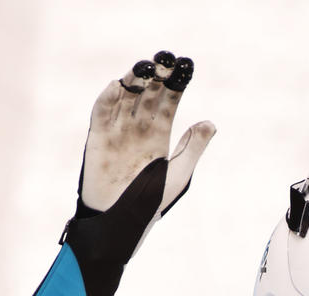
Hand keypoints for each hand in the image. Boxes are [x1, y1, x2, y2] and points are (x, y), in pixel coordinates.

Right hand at [69, 52, 214, 263]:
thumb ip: (193, 149)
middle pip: (148, 94)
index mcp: (159, 136)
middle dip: (157, 76)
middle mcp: (138, 129)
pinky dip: (109, 98)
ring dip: (134, 79)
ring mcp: (117, 131)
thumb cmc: (150, 205)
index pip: (169, 102)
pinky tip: (119, 85)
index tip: (186, 65)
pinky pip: (102, 112)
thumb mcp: (178, 176)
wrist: (118, 224)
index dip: (177, 84)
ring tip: (145, 66)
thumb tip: (211, 123)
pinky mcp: (97, 138)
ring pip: (126, 97)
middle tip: (166, 58)